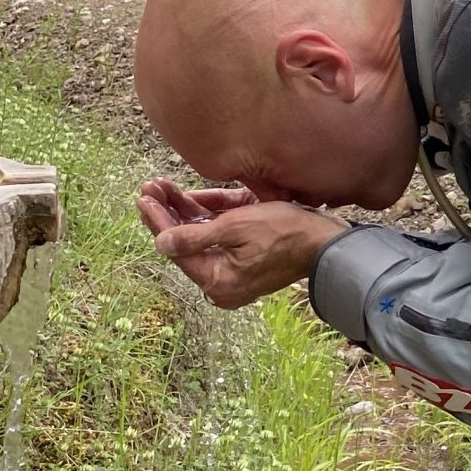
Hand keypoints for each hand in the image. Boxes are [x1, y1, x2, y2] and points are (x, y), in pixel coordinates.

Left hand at [149, 200, 348, 308]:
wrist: (327, 241)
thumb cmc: (286, 232)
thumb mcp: (236, 228)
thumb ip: (194, 236)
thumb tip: (160, 243)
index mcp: (218, 281)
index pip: (176, 249)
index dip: (158, 221)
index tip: (143, 197)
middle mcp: (222, 283)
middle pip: (185, 244)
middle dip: (168, 213)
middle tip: (151, 187)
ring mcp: (233, 273)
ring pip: (199, 239)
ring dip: (184, 212)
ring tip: (164, 187)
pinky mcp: (243, 262)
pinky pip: (218, 239)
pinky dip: (207, 218)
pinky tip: (191, 197)